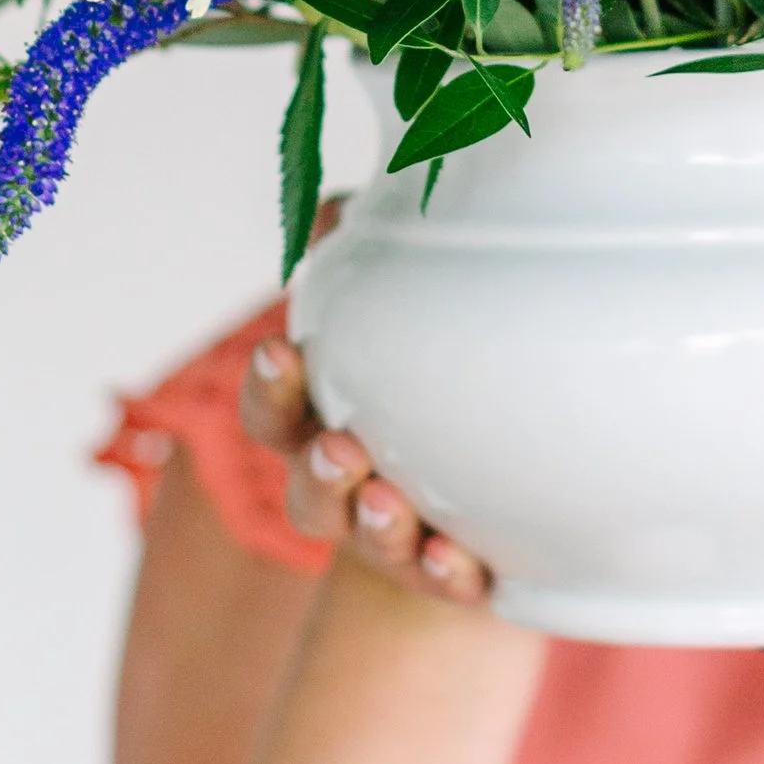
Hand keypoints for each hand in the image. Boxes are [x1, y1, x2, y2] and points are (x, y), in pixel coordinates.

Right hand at [238, 333, 494, 607]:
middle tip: (339, 449)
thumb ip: (404, 306)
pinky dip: (444, 572)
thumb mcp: (413, 356)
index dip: (270, 389)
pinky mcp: (450, 576)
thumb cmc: (435, 407)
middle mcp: (347, 499)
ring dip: (376, 524)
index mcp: (321, 435)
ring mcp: (394, 544)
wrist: (492, 511)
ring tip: (385, 501)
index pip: (274, 416)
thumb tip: (410, 180)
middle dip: (321, 473)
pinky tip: (448, 555)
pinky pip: (444, 583)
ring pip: (371, 541)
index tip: (279, 351)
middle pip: (311, 496)